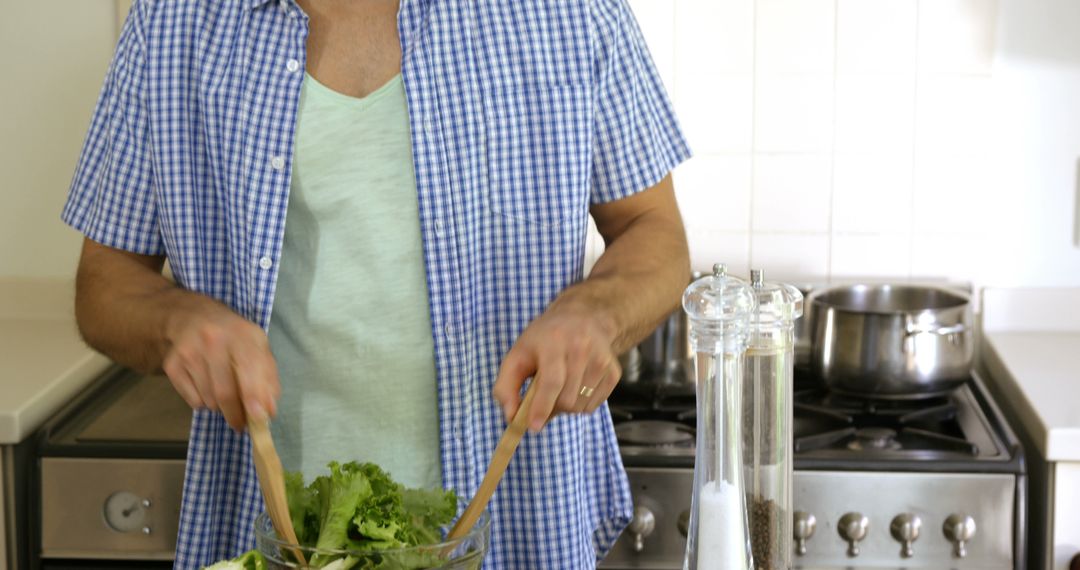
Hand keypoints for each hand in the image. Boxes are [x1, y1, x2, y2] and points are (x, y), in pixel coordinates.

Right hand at [161, 296, 280, 430]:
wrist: (194, 317)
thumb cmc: (234, 338)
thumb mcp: (258, 348)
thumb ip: (268, 378)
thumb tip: (268, 411)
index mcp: (242, 334)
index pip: (249, 371)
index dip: (254, 398)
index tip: (259, 419)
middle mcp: (213, 340)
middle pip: (225, 392)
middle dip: (236, 415)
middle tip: (241, 425)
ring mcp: (190, 352)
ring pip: (209, 399)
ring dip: (221, 407)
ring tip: (225, 395)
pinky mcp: (173, 364)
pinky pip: (193, 399)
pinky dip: (204, 403)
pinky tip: (207, 387)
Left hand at [492, 301, 621, 431]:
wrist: (583, 318)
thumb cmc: (544, 340)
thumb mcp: (517, 354)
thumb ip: (505, 386)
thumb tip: (510, 416)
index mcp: (554, 341)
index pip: (552, 381)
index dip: (542, 406)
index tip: (534, 426)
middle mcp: (582, 348)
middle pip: (566, 399)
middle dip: (550, 408)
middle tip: (542, 400)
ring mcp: (601, 360)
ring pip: (580, 406)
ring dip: (565, 407)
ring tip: (559, 388)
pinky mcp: (614, 372)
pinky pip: (593, 406)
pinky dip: (579, 405)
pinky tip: (574, 386)